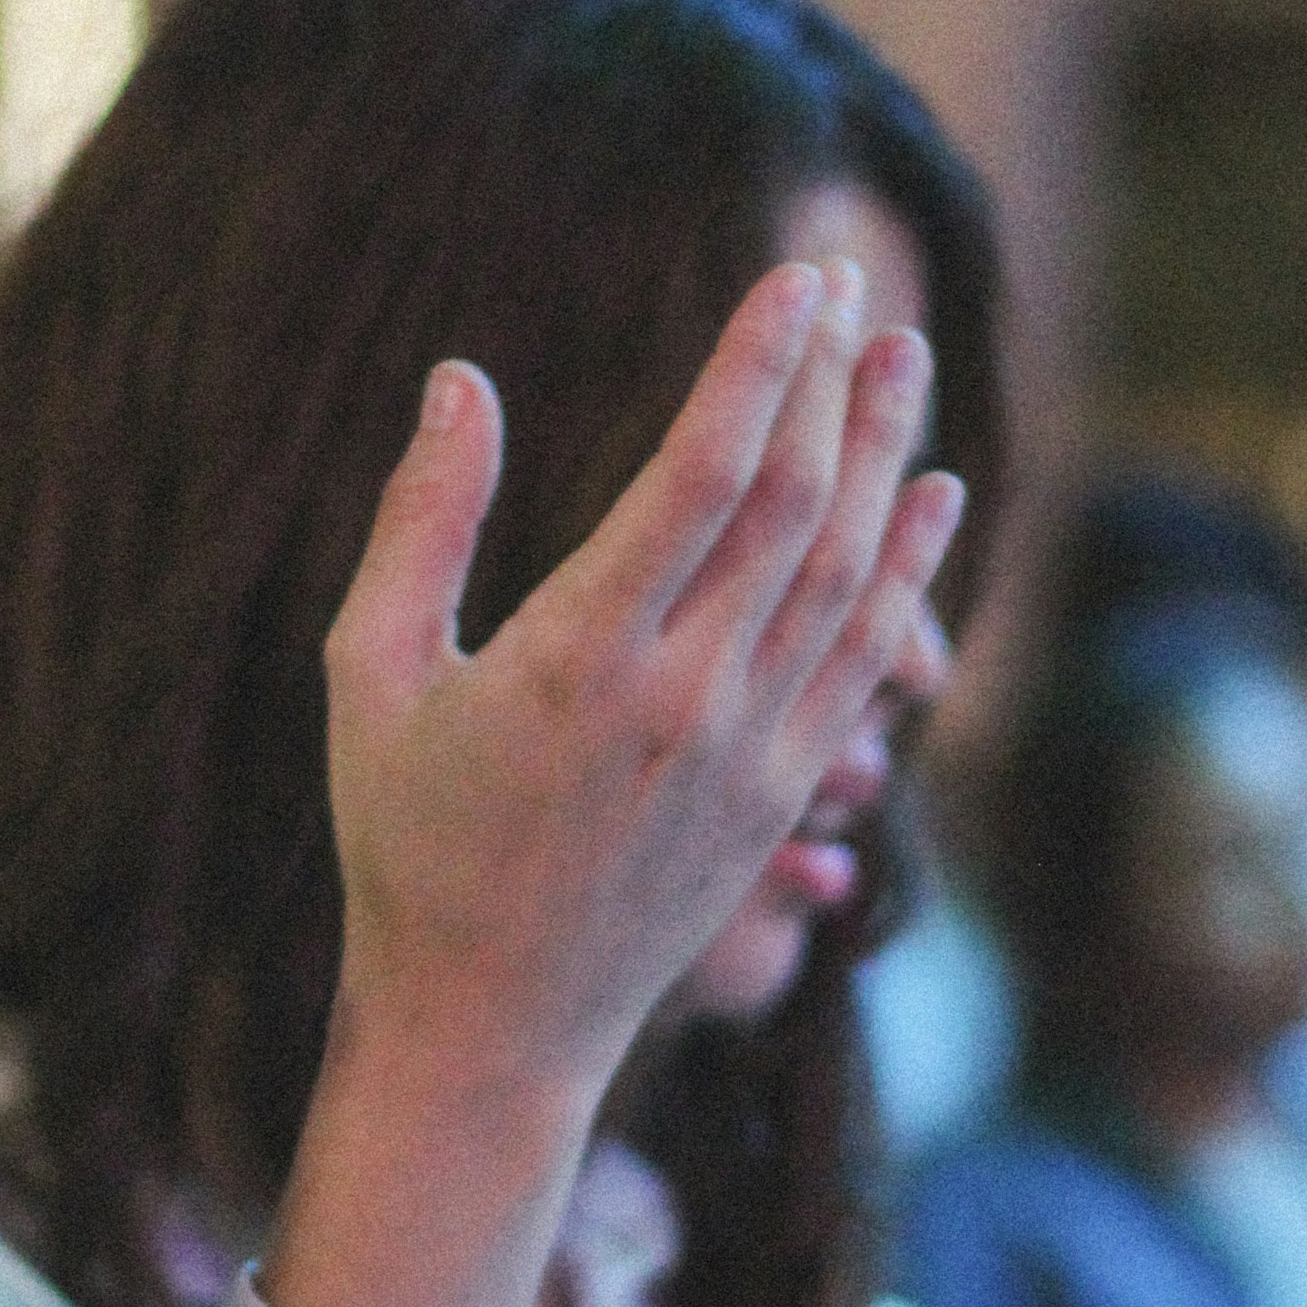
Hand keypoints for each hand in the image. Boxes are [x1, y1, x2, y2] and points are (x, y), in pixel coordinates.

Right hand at [264, 256, 963, 1306]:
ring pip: (850, 576)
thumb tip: (459, 379)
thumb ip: (422, 524)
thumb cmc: (407, 845)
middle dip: (831, 382)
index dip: (760, 364)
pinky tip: (934, 494)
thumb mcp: (373, 679)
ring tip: (905, 356)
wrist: (491, 1027)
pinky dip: (910, 571)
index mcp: (579, 659)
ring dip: (887, 456)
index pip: (705, 475)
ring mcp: (751, 755)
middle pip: (797, 505)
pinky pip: (868, 661)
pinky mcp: (783, 797)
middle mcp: (686, 701)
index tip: (794, 278)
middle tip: (851, 286)